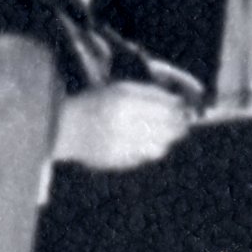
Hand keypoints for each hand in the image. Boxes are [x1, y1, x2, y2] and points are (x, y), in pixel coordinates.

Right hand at [51, 77, 200, 175]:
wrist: (66, 128)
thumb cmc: (94, 103)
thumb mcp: (119, 89)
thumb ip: (150, 94)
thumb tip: (179, 102)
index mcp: (123, 102)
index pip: (165, 108)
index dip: (179, 109)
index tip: (185, 108)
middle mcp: (124, 125)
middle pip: (166, 129)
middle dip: (178, 125)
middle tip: (182, 122)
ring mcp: (121, 146)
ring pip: (160, 146)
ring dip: (166, 139)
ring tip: (162, 132)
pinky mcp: (119, 162)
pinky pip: (145, 157)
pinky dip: (150, 149)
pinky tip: (144, 142)